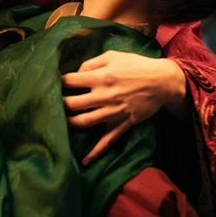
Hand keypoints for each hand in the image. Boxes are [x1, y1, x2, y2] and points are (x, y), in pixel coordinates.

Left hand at [61, 50, 186, 165]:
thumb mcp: (113, 56)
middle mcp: (104, 96)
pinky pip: (106, 142)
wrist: (162, 81)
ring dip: (69, 123)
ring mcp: (112, 112)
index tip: (53, 84)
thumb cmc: (136, 65)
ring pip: (83, 122)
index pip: (70, 81)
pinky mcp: (122, 124)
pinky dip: (95, 153)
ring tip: (61, 122)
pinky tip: (84, 161)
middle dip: (59, 104)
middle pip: (72, 104)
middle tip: (53, 104)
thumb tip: (75, 73)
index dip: (58, 82)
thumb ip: (91, 62)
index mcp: (101, 76)